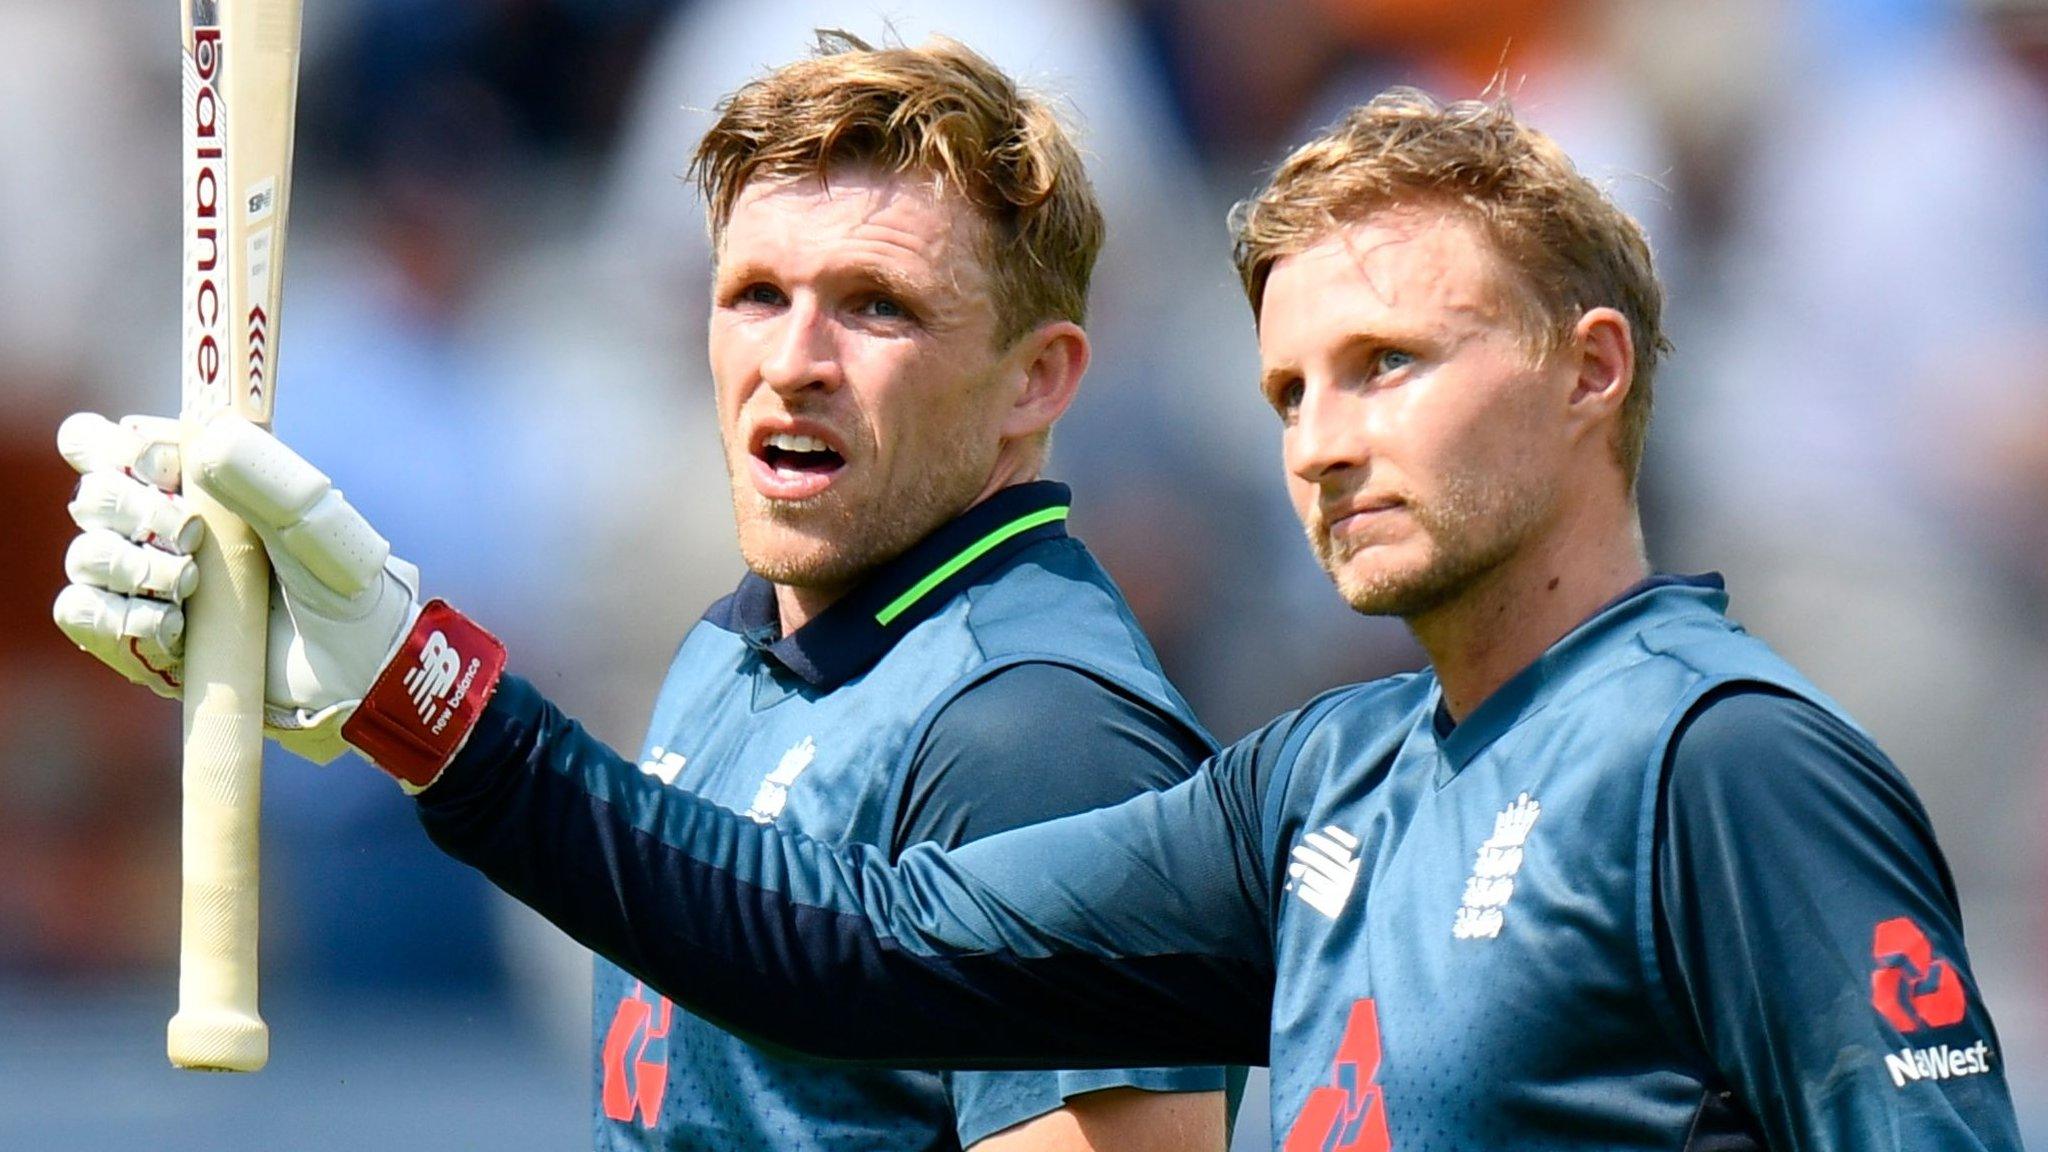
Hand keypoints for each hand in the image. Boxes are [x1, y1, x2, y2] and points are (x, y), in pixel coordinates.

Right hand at [54, 412, 503, 786]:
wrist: (354, 676)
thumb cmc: (345, 589)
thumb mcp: (317, 528)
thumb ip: (270, 480)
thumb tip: (209, 443)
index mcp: (198, 482)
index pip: (113, 441)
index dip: (124, 450)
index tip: (167, 470)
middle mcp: (163, 527)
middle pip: (93, 495)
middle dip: (132, 511)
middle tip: (190, 537)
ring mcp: (147, 584)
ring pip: (86, 555)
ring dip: (130, 567)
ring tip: (190, 586)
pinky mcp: (138, 637)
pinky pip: (82, 614)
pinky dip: (116, 618)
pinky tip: (170, 628)